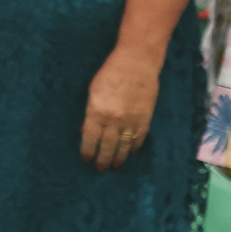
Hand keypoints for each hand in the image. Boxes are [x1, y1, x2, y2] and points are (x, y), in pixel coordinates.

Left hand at [80, 46, 160, 171]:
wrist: (137, 63)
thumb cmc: (111, 72)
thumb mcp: (93, 91)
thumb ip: (90, 112)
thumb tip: (86, 130)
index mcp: (97, 111)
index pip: (90, 138)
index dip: (88, 150)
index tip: (86, 158)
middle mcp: (113, 119)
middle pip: (107, 145)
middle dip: (103, 159)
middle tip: (100, 168)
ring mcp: (130, 120)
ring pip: (123, 145)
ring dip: (118, 157)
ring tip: (115, 165)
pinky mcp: (145, 118)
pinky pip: (138, 138)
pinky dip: (133, 147)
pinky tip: (129, 152)